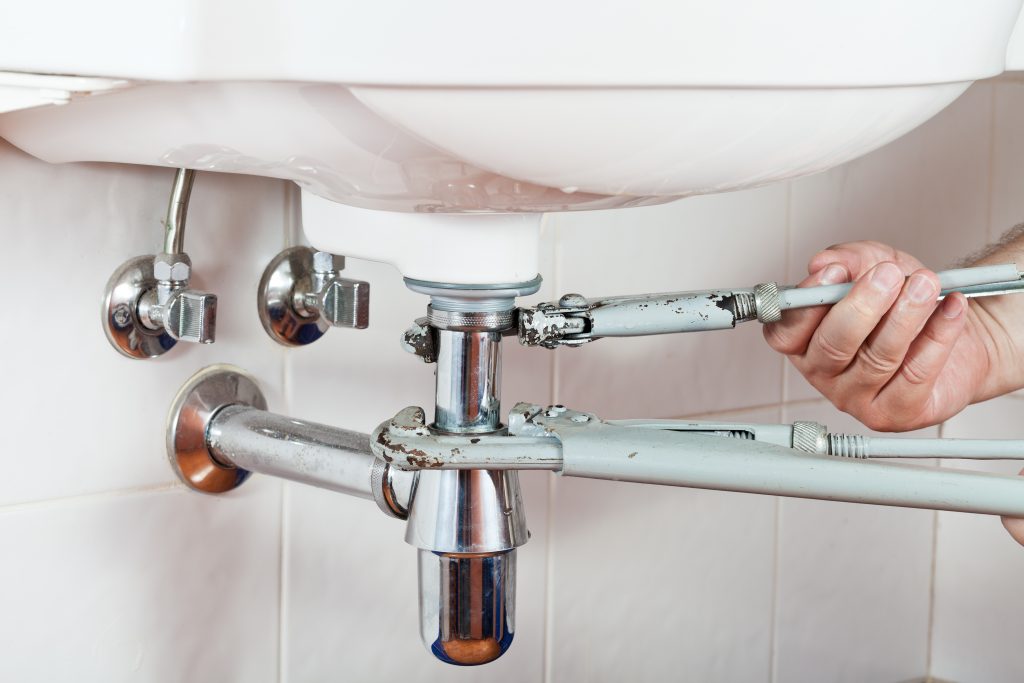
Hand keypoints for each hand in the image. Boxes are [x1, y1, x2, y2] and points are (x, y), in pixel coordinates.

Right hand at [763, 241, 992, 431]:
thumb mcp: (874, 266)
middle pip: (833, 345)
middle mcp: (824, 373)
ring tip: (925, 284)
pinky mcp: (897, 413)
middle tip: (888, 276)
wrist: (957, 336)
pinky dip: (938, 336)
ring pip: (878, 358)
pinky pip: (917, 374)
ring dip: (905, 315)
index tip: (834, 272)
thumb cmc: (903, 304)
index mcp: (804, 342)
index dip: (807, 303)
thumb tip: (824, 262)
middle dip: (862, 306)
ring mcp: (858, 398)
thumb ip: (848, 259)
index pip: (786, 332)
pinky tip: (950, 308)